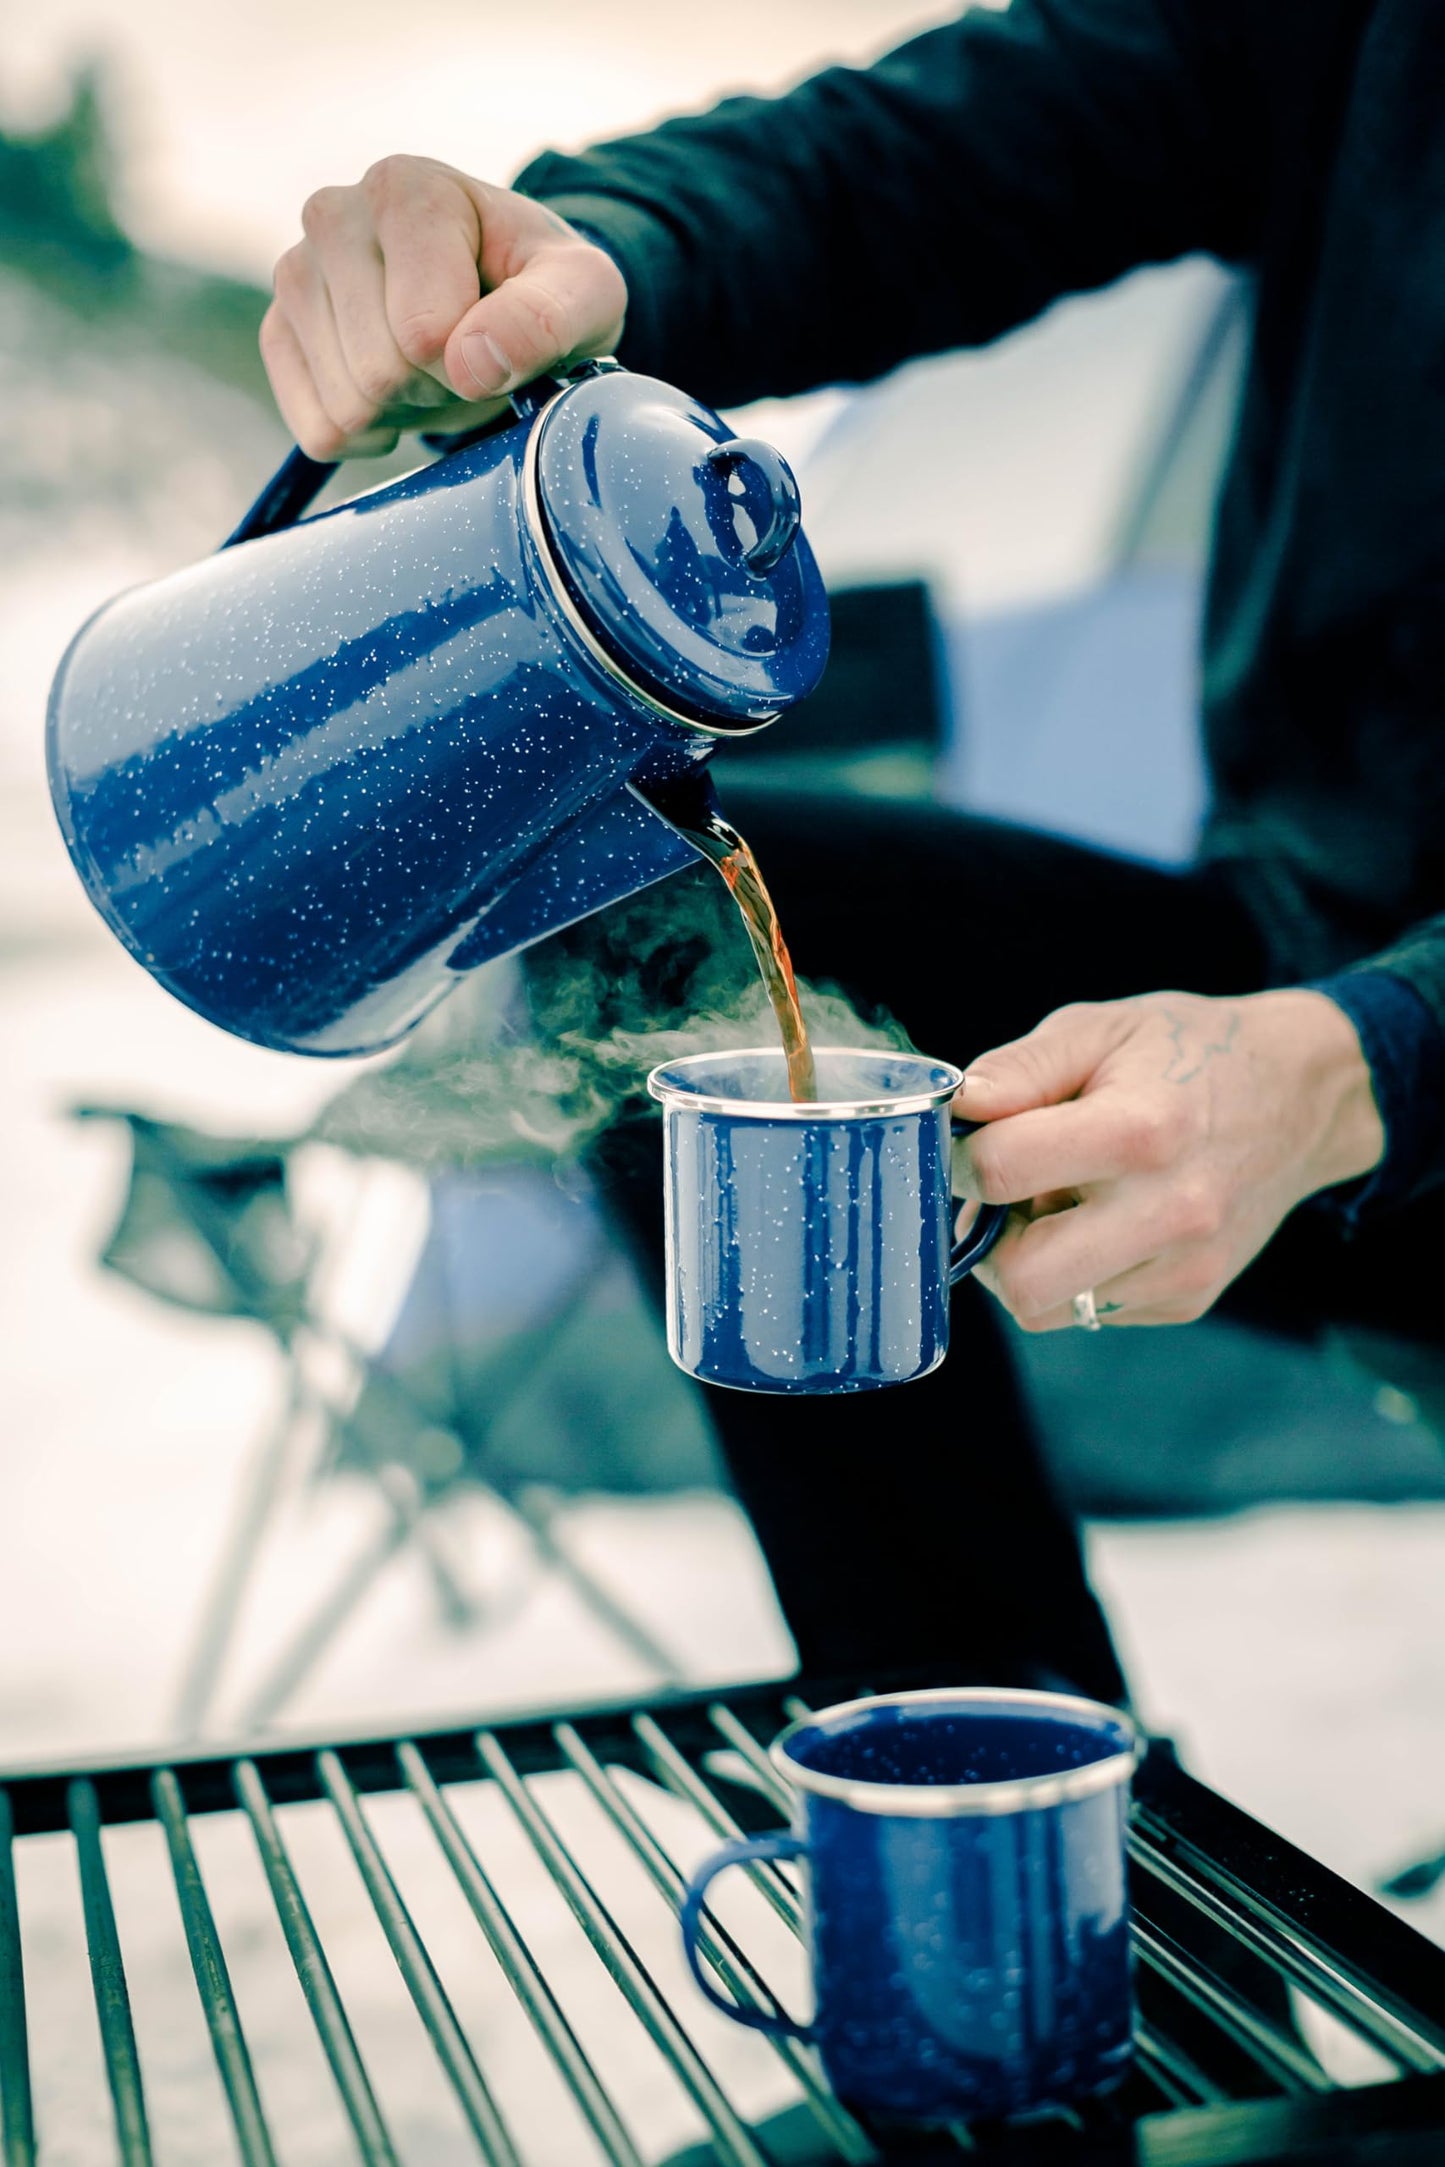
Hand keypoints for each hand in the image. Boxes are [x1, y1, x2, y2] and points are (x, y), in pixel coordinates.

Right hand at [262, 155, 628, 458]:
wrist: (503, 302)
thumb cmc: (544, 291)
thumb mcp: (584, 295)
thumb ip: (548, 317)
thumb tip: (471, 362)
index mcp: (407, 189)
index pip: (423, 332)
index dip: (473, 361)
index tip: (495, 334)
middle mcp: (334, 214)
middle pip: (379, 371)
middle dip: (435, 388)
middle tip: (466, 356)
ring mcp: (295, 274)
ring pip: (346, 406)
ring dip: (404, 412)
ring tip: (432, 365)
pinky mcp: (279, 332)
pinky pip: (319, 431)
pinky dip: (368, 436)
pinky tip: (396, 396)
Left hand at [952, 989, 1384, 1330]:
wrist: (1300, 1097)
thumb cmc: (1188, 1053)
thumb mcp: (1101, 1028)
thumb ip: (1019, 1068)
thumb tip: (956, 1109)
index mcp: (1140, 1130)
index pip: (1001, 1171)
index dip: (960, 1158)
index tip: (967, 1144)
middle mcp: (1168, 1212)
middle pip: (1020, 1277)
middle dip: (986, 1238)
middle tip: (1000, 1194)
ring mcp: (1183, 1267)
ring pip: (1047, 1307)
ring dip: (1027, 1260)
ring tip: (1057, 1202)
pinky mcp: (1189, 1299)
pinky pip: (1089, 1309)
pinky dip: (1072, 1273)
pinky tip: (1099, 1220)